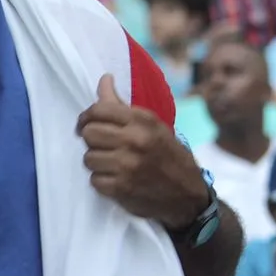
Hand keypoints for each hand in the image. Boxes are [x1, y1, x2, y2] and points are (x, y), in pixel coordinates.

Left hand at [77, 73, 207, 228]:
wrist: (188, 196)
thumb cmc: (168, 156)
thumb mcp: (153, 127)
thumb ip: (122, 106)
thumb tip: (104, 79)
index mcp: (144, 121)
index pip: (99, 109)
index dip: (87, 116)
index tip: (87, 123)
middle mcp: (135, 140)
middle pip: (89, 133)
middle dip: (91, 140)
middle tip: (102, 145)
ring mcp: (128, 165)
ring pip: (88, 157)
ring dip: (96, 162)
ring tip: (111, 164)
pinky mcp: (122, 188)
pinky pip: (94, 180)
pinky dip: (102, 181)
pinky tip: (116, 179)